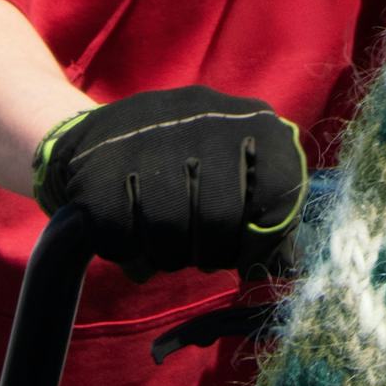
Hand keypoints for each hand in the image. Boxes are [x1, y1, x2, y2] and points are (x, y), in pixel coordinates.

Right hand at [31, 85, 307, 278]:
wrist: (100, 138)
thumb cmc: (185, 168)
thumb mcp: (237, 175)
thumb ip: (268, 214)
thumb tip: (286, 268)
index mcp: (253, 121)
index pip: (279, 188)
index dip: (263, 238)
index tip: (244, 255)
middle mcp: (205, 118)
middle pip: (219, 217)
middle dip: (210, 251)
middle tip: (200, 254)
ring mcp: (148, 136)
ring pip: (168, 227)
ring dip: (167, 254)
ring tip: (165, 247)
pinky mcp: (99, 166)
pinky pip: (120, 234)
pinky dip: (126, 250)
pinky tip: (130, 238)